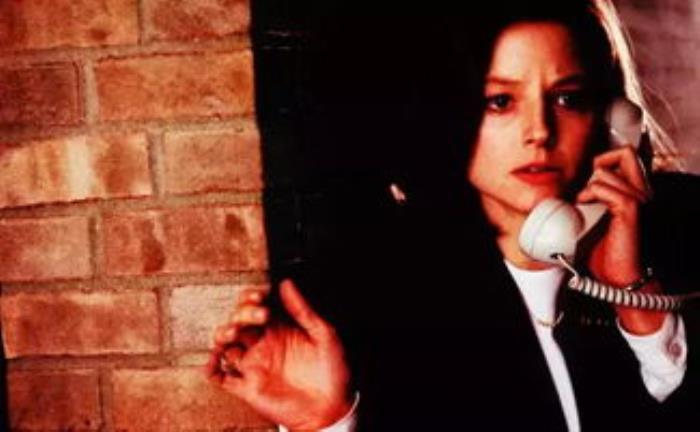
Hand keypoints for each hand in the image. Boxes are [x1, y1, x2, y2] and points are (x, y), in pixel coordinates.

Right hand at [206, 279, 351, 429]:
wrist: (332, 409)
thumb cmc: (332, 370)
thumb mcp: (324, 334)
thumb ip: (303, 310)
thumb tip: (286, 282)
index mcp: (278, 328)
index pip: (254, 306)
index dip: (252, 297)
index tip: (261, 295)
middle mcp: (262, 344)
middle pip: (237, 321)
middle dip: (242, 313)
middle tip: (261, 315)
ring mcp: (253, 364)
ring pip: (224, 344)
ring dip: (222, 334)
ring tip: (233, 333)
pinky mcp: (247, 387)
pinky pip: (220, 377)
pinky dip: (211, 368)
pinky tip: (214, 360)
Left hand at [576, 146, 664, 333]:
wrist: (616, 277)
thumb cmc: (602, 251)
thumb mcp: (587, 218)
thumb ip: (584, 200)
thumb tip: (561, 189)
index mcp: (631, 190)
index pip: (622, 155)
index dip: (602, 161)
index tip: (588, 183)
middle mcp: (639, 191)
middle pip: (625, 152)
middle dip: (600, 163)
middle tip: (589, 188)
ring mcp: (637, 199)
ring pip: (607, 171)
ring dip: (588, 186)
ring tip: (585, 203)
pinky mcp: (630, 210)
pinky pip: (606, 188)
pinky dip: (590, 194)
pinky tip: (585, 207)